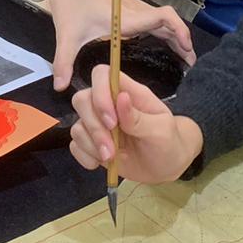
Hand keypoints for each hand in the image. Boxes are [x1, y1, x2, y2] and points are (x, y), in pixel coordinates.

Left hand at [42, 0, 193, 90]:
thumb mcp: (67, 33)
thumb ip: (64, 61)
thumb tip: (59, 87)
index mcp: (127, 17)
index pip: (165, 18)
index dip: (180, 32)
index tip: (187, 51)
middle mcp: (134, 10)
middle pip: (168, 22)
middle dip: (182, 41)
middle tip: (190, 63)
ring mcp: (131, 6)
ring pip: (161, 19)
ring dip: (173, 34)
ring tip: (181, 55)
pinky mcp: (125, 4)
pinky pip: (151, 17)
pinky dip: (162, 29)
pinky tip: (158, 41)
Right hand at [69, 67, 202, 183]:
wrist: (165, 168)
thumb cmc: (167, 142)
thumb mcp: (160, 131)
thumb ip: (139, 117)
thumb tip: (121, 97)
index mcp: (128, 93)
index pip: (102, 74)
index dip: (99, 92)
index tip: (111, 121)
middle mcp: (108, 104)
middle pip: (82, 99)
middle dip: (94, 127)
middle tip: (111, 149)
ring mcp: (98, 123)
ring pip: (77, 125)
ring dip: (91, 145)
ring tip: (111, 158)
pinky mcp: (90, 143)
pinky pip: (75, 145)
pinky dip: (85, 157)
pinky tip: (101, 163)